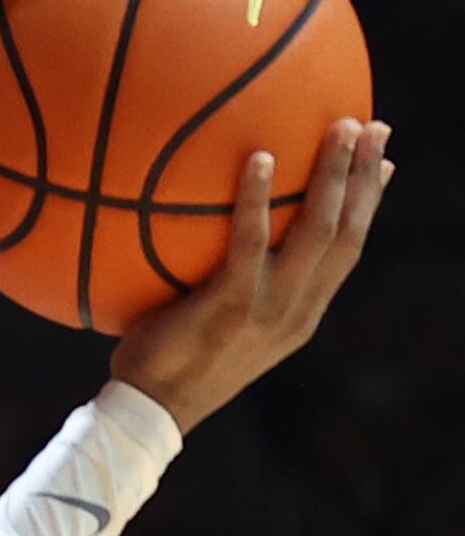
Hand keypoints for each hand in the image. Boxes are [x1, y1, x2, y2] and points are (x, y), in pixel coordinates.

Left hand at [112, 120, 394, 433]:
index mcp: (302, 314)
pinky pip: (249, 242)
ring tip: (341, 126)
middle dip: (367, 177)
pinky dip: (256, 199)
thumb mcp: (220, 321)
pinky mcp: (231, 306)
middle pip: (349, 233)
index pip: (348, 250)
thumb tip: (221, 235)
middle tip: (375, 126)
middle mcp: (298, 310)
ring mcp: (269, 309)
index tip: (384, 163)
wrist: (152, 410)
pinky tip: (258, 157)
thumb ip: (236, 283)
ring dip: (335, 176)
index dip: (369, 205)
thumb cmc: (172, 359)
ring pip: (319, 231)